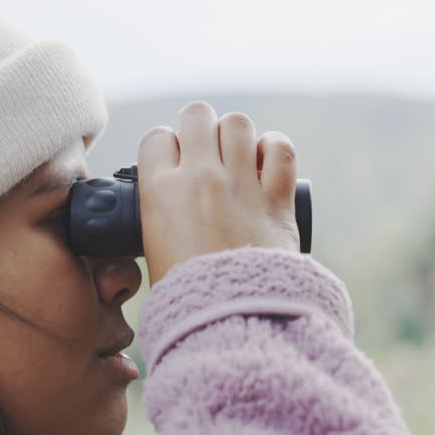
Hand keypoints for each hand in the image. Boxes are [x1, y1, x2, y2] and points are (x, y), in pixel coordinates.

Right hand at [137, 100, 301, 286]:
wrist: (228, 320)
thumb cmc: (186, 295)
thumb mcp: (153, 251)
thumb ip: (158, 217)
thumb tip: (166, 205)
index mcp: (159, 191)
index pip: (156, 138)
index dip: (165, 147)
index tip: (173, 163)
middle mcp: (198, 177)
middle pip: (196, 114)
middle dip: (200, 128)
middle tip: (206, 152)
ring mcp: (239, 184)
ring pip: (237, 123)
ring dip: (237, 136)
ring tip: (238, 157)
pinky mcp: (276, 197)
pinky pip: (281, 147)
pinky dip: (275, 149)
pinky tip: (268, 164)